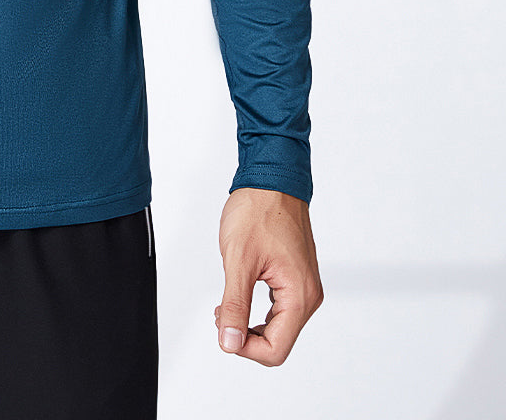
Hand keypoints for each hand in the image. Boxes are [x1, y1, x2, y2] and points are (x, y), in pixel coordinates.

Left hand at [214, 187, 322, 364]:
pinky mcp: (296, 278)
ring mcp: (304, 287)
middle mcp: (308, 296)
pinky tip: (237, 296)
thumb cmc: (258, 211)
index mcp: (300, 296)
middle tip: (221, 314)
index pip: (276, 349)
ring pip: (278, 327)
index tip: (222, 329)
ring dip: (249, 324)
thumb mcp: (239, 260)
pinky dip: (257, 311)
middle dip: (245, 336)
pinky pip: (279, 309)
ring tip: (225, 305)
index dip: (245, 348)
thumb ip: (235, 305)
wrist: (271, 179)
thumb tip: (230, 343)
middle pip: (278, 342)